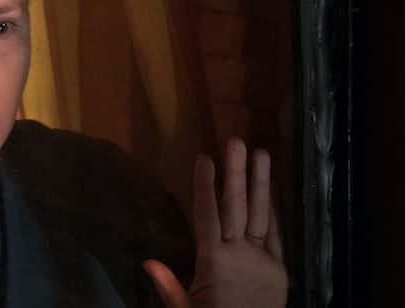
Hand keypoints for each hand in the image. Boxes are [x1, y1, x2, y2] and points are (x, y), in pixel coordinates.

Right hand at [144, 138, 287, 307]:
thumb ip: (168, 286)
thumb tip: (147, 261)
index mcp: (214, 262)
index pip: (208, 215)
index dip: (205, 186)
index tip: (204, 158)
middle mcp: (239, 255)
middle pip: (236, 208)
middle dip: (235, 173)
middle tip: (235, 142)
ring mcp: (263, 261)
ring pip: (261, 216)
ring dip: (261, 183)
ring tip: (261, 153)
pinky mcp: (280, 270)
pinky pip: (277, 236)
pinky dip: (274, 212)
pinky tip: (271, 190)